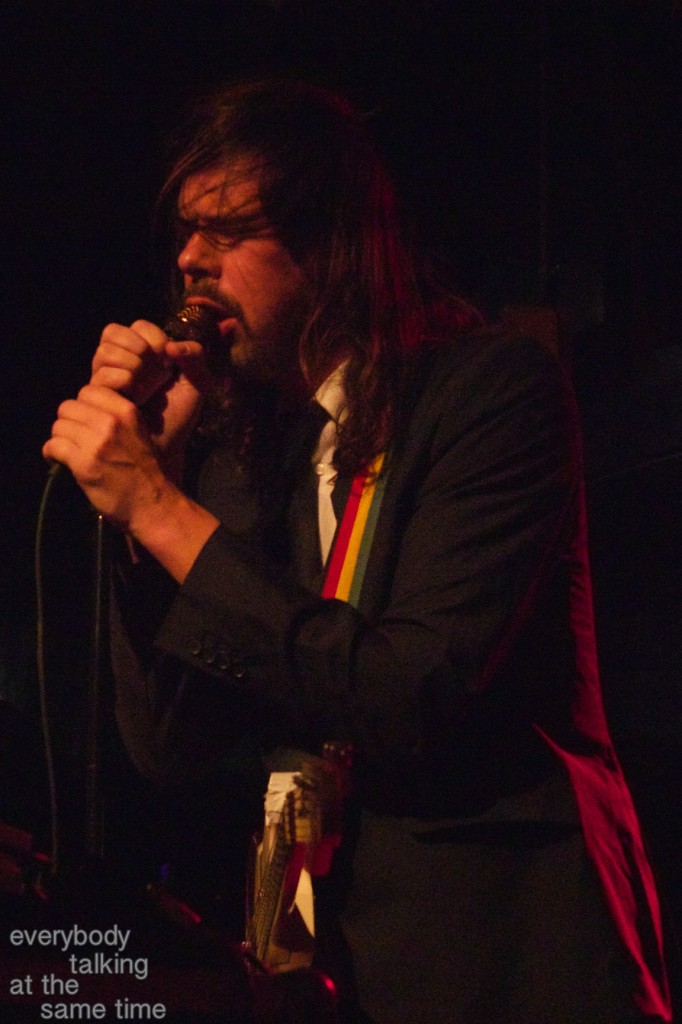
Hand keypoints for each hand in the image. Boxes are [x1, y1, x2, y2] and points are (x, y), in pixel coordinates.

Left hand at [42, 383, 219, 579]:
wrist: (153, 504)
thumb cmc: (145, 471)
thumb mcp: (139, 432)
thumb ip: (116, 416)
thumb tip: (84, 407)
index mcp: (127, 411)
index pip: (88, 391)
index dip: (83, 406)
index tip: (86, 422)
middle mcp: (111, 422)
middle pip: (68, 407)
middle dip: (68, 422)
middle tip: (74, 438)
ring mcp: (97, 443)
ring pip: (58, 426)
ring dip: (60, 439)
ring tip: (68, 451)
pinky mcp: (84, 464)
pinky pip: (54, 446)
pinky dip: (52, 454)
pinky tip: (59, 461)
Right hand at [89, 319, 214, 465]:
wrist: (167, 446)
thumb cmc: (179, 417)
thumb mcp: (198, 385)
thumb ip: (195, 357)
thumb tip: (171, 347)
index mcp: (144, 354)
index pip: (139, 326)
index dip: (153, 337)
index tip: (168, 359)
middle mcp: (122, 362)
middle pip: (113, 333)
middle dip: (137, 349)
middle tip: (156, 372)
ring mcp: (106, 378)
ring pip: (103, 352)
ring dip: (127, 364)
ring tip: (143, 386)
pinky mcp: (97, 396)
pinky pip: (100, 375)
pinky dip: (120, 381)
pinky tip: (133, 397)